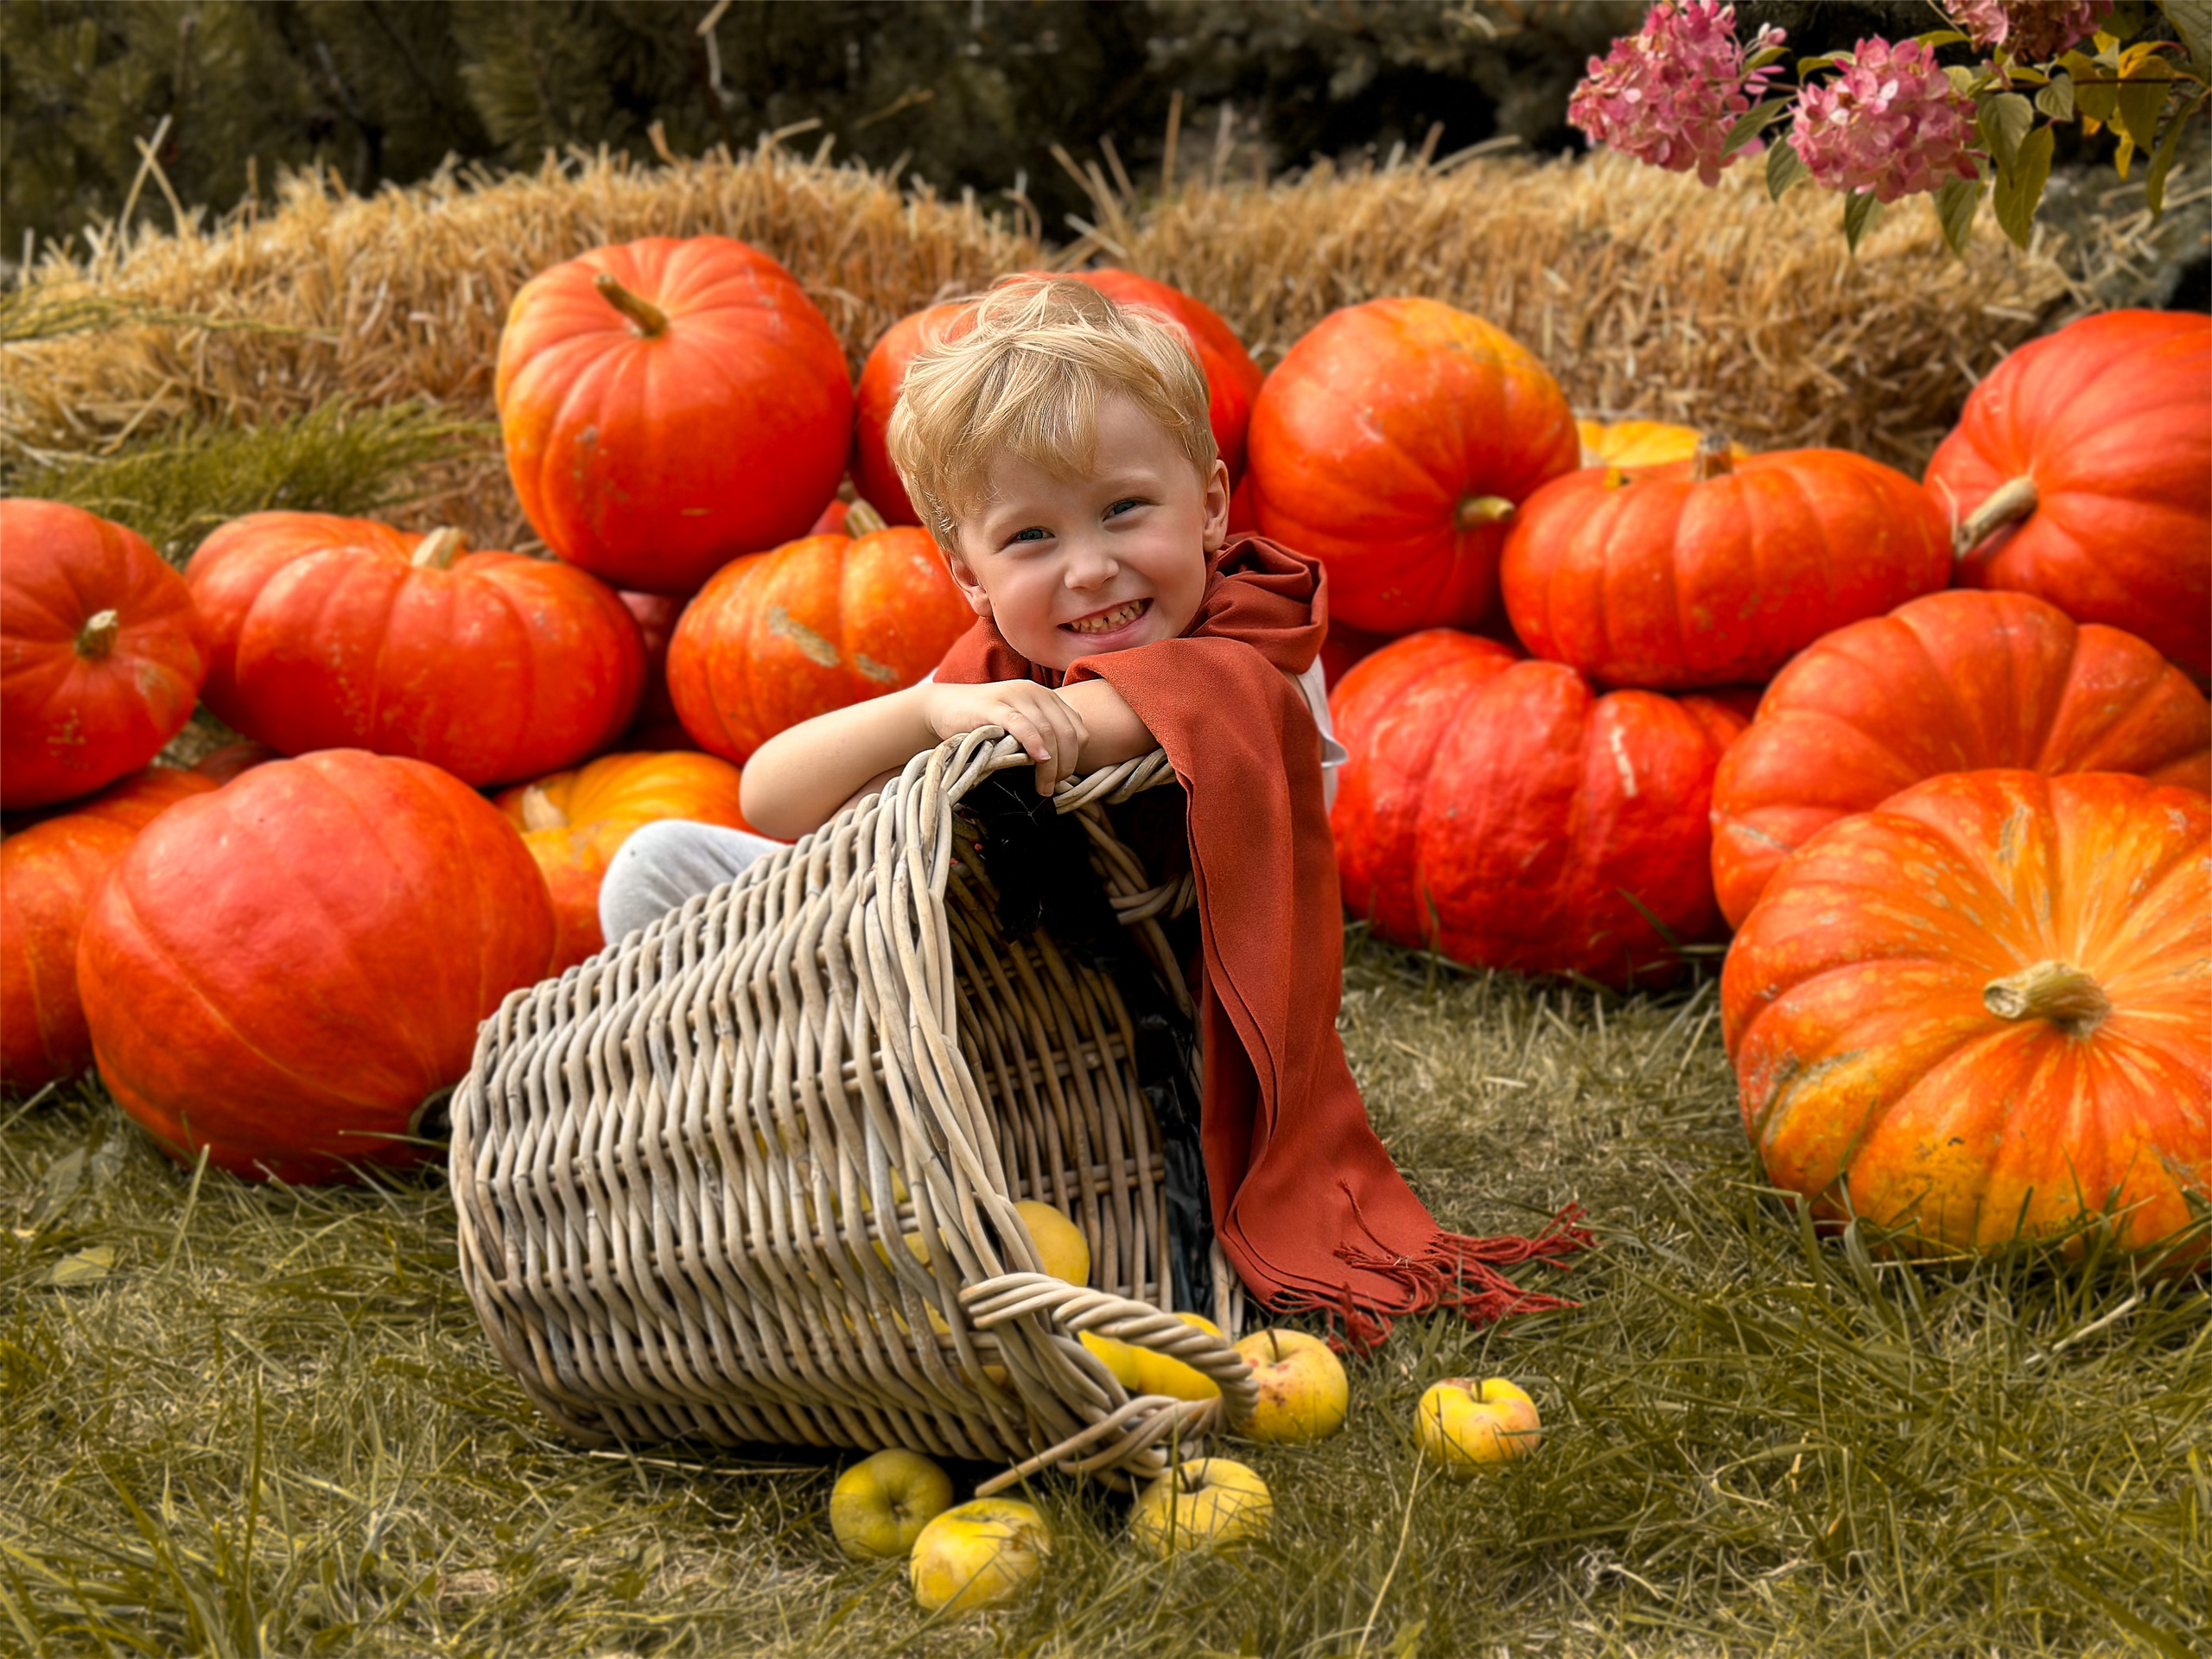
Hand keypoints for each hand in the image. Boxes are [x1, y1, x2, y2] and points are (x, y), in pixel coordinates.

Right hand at [920, 679, 1089, 794]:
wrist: (943, 707)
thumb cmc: (983, 723)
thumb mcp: (1020, 726)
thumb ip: (1042, 737)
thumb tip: (1061, 770)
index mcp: (1046, 697)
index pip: (1077, 729)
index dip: (1076, 758)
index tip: (1061, 778)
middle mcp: (1035, 692)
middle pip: (1066, 733)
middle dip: (1065, 766)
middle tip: (1052, 788)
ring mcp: (1014, 696)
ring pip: (1047, 731)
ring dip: (1050, 765)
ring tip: (1042, 786)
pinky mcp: (993, 705)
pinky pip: (1021, 724)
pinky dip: (1033, 743)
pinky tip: (1038, 759)